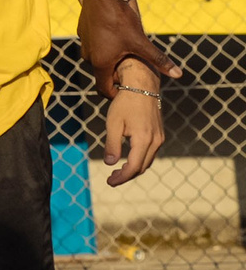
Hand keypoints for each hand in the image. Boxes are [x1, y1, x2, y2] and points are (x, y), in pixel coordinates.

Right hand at [77, 0, 180, 82]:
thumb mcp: (141, 42)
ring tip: (125, 51)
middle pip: (102, 73)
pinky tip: (115, 36)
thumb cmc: (121, 20)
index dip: (116, 93)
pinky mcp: (83, 32)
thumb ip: (158, 60)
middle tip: (132, 68)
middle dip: (115, 74)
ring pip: (97, 58)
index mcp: (101, 63)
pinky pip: (93, 45)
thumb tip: (178, 75)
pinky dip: (103, 45)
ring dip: (109, 59)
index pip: (104, 89)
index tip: (127, 92)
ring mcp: (84, 43)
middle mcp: (89, 55)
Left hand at [101, 62, 165, 187]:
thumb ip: (112, 144)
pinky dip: (139, 160)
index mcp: (144, 140)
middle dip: (126, 176)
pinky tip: (127, 159)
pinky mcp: (159, 134)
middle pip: (142, 167)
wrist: (142, 87)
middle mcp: (155, 141)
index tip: (109, 182)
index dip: (122, 177)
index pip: (133, 166)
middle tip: (111, 179)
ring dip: (133, 169)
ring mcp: (159, 138)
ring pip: (147, 161)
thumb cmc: (125, 104)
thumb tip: (110, 163)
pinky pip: (150, 153)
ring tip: (117, 172)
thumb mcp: (113, 124)